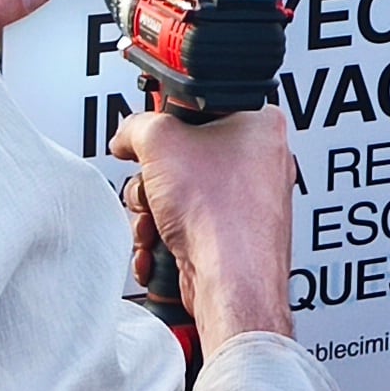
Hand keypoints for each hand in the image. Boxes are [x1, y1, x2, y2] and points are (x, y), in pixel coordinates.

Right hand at [116, 106, 298, 352]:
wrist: (231, 282)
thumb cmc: (221, 214)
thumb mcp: (161, 143)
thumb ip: (137, 126)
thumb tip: (129, 134)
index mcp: (259, 124)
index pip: (201, 108)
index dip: (169, 122)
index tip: (152, 135)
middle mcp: (260, 162)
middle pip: (182, 156)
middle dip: (153, 180)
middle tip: (153, 187)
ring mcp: (248, 202)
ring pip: (178, 194)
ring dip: (152, 212)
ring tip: (156, 222)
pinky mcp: (231, 235)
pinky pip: (186, 224)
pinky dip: (165, 236)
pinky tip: (160, 246)